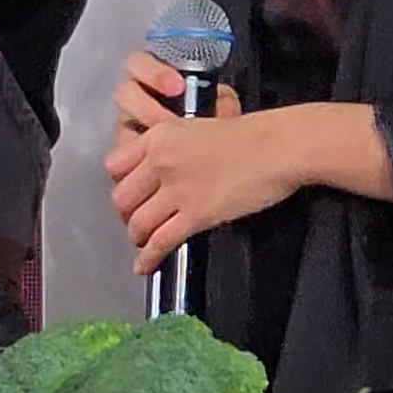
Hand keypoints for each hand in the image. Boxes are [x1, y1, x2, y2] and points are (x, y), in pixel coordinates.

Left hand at [106, 50, 296, 269]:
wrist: (278, 147)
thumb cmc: (249, 136)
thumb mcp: (198, 127)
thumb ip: (174, 144)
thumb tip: (165, 169)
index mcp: (159, 136)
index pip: (115, 165)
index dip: (119, 183)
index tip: (129, 193)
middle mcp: (161, 161)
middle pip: (121, 197)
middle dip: (126, 214)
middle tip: (136, 221)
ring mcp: (177, 189)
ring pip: (137, 222)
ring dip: (137, 237)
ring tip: (144, 243)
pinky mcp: (196, 214)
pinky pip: (160, 242)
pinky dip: (148, 258)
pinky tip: (146, 265)